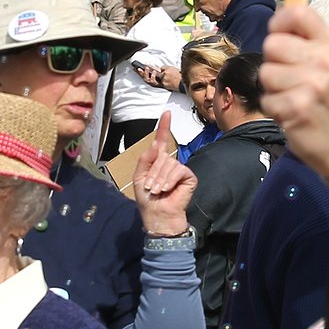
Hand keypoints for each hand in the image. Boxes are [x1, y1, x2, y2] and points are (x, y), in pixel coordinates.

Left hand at [133, 112, 194, 236]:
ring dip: (160, 178)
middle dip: (153, 172)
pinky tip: (167, 189)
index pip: (161, 140)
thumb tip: (155, 143)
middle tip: (151, 187)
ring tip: (157, 191)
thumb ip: (145, 159)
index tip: (167, 113)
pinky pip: (179, 170)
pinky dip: (170, 180)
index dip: (164, 126)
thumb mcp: (139, 177)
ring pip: (169, 163)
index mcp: (157, 161)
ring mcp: (180, 169)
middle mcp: (169, 163)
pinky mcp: (189, 177)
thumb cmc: (147, 200)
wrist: (157, 216)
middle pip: (161, 154)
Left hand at [259, 5, 328, 203]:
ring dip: (273, 89)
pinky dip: (274, 109)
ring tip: (293, 96)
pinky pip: (266, 99)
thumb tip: (276, 20)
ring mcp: (313, 84)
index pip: (297, 13)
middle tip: (292, 78)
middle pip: (272, 44)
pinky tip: (292, 113)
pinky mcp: (298, 108)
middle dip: (274, 62)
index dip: (279, 24)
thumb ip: (306, 40)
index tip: (282, 38)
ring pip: (265, 73)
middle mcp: (326, 60)